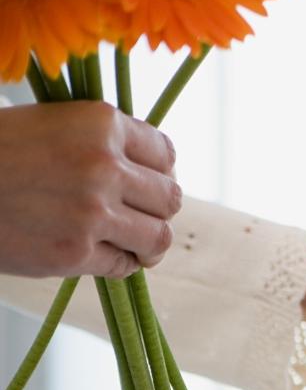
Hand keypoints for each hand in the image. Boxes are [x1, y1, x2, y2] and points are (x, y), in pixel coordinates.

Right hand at [0, 101, 180, 278]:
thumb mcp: (52, 124)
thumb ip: (102, 141)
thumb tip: (153, 171)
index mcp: (101, 124)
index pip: (165, 154)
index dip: (160, 172)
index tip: (149, 183)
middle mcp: (104, 165)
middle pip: (170, 198)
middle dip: (158, 209)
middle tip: (142, 216)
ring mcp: (91, 211)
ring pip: (158, 237)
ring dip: (150, 244)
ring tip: (138, 245)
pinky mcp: (74, 252)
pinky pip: (123, 265)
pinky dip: (120, 265)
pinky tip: (104, 257)